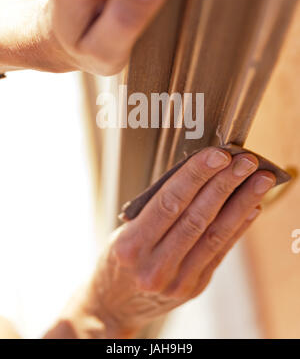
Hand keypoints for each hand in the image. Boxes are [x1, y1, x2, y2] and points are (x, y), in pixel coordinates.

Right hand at [59, 147, 274, 338]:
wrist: (115, 303)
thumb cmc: (119, 259)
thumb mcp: (125, 230)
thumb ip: (158, 208)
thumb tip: (199, 174)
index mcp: (131, 245)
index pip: (169, 202)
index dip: (196, 176)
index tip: (218, 155)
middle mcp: (154, 266)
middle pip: (196, 217)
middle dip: (224, 184)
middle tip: (244, 162)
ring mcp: (176, 281)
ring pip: (215, 234)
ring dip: (241, 204)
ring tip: (259, 181)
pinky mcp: (193, 288)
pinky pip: (220, 251)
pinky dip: (238, 227)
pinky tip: (251, 207)